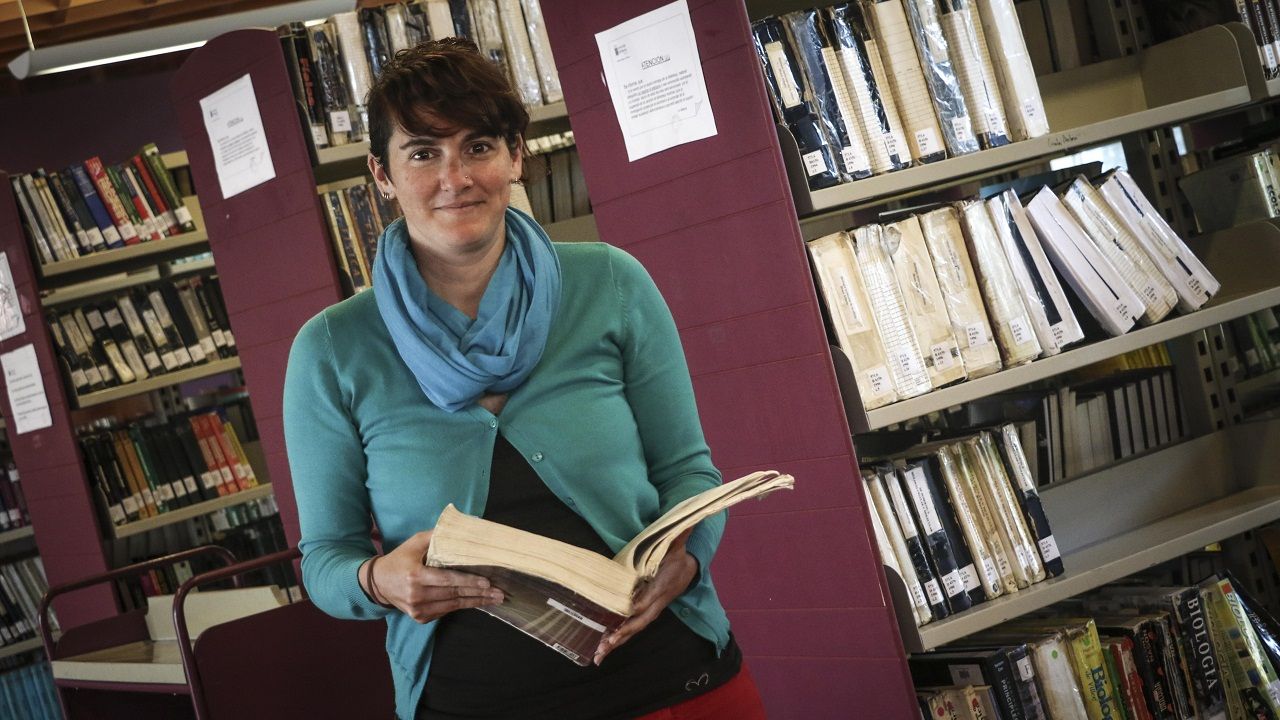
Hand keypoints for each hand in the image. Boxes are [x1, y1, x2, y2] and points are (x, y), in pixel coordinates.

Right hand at [364, 530, 503, 623]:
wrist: (378, 583)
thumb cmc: (400, 559)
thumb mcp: (414, 543)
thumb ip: (435, 537)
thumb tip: (459, 530)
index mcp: (416, 576)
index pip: (447, 580)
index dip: (468, 581)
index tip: (487, 582)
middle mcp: (417, 595)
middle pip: (454, 594)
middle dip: (479, 594)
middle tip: (499, 593)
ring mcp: (418, 609)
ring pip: (453, 605)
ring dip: (475, 602)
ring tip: (494, 599)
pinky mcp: (420, 617)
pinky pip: (446, 611)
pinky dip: (462, 605)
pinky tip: (477, 602)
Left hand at [594, 528, 697, 665]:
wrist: (688, 571)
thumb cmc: (677, 556)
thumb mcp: (677, 543)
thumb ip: (678, 533)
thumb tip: (686, 521)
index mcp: (663, 585)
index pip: (651, 597)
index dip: (639, 604)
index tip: (627, 610)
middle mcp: (656, 602)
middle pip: (640, 621)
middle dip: (623, 633)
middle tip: (606, 644)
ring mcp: (650, 610)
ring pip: (633, 629)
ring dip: (617, 642)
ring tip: (600, 654)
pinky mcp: (644, 614)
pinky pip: (630, 629)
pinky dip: (617, 640)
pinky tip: (602, 648)